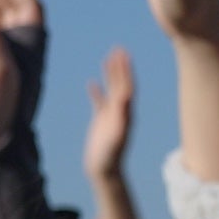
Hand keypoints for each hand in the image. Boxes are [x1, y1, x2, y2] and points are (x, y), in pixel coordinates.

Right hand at [83, 48, 136, 183]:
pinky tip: (91, 83)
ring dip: (110, 75)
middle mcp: (122, 112)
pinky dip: (96, 93)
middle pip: (121, 84)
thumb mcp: (116, 133)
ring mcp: (112, 116)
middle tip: (119, 48)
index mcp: (126, 112)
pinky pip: (99, 103)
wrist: (105, 170)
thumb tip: (127, 97)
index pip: (127, 86)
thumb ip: (122, 115)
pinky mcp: (102, 122)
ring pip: (111, 90)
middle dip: (120, 66)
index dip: (126, 70)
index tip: (124, 53)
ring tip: (109, 58)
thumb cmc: (109, 155)